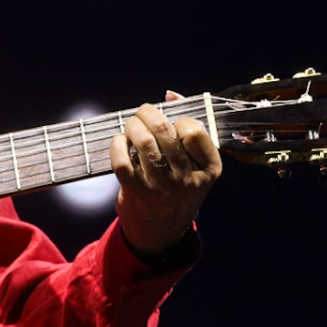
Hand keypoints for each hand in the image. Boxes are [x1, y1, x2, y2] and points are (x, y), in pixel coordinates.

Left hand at [110, 93, 221, 260]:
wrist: (161, 231)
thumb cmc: (178, 188)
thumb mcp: (195, 165)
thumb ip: (189, 128)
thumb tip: (170, 94)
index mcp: (209, 170)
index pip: (194, 130)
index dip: (179, 120)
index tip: (173, 125)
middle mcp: (187, 180)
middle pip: (165, 132)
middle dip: (149, 113)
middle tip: (143, 113)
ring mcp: (161, 188)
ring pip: (143, 142)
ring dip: (132, 125)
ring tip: (131, 126)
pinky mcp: (136, 193)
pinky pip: (122, 160)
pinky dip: (117, 144)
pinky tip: (120, 142)